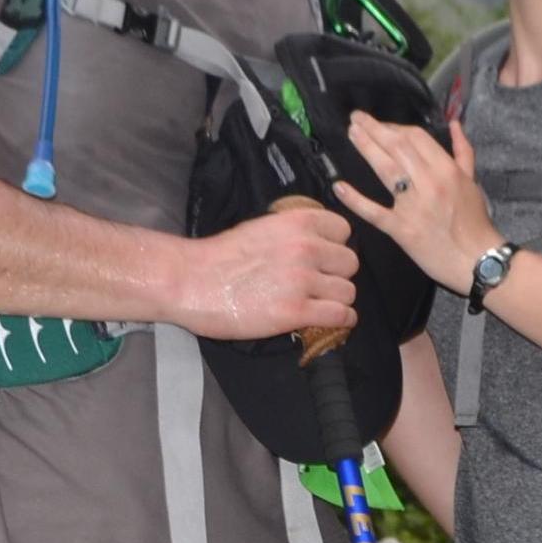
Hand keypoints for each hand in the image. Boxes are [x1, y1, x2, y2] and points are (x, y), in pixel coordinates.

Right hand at [167, 194, 356, 339]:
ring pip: (348, 291)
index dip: (335, 246)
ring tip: (320, 304)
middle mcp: (305, 248)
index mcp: (298, 223)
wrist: (191, 281)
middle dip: (337, 275)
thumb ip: (294, 233)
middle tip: (319, 284)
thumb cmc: (220, 256)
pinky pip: (341, 315)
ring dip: (337, 299)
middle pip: (350, 263)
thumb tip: (319, 244)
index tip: (322, 258)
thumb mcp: (262, 228)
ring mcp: (302, 281)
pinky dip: (340, 319)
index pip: (344, 231)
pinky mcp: (296, 312)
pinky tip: (329, 319)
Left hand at [345, 114, 497, 295]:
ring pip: (385, 170)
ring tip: (352, 134)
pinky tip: (339, 187)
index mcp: (447, 169)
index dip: (395, 127)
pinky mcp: (401, 230)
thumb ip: (463, 152)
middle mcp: (429, 183)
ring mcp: (413, 206)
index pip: (416, 137)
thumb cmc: (475, 222)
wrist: (477, 260)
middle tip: (356, 119)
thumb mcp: (472, 182)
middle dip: (374, 129)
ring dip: (365, 148)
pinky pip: (374, 212)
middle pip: (397, 146)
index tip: (382, 126)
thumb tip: (455, 124)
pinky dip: (355, 199)